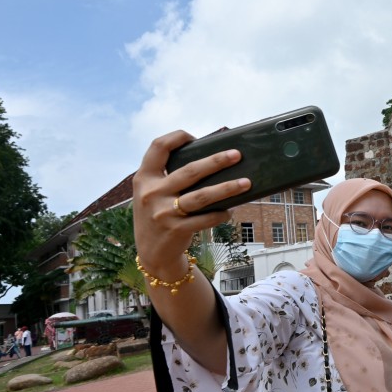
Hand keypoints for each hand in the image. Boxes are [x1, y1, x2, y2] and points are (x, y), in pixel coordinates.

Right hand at [132, 131, 249, 279]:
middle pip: (190, 171)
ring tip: (246, 182)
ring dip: (227, 188)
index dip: (177, 138)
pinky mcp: (176, 230)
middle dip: (216, 161)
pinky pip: (206, 219)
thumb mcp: (153, 193)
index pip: (158, 147)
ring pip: (202, 196)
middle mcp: (152, 193)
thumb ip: (168, 177)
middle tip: (237, 155)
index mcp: (145, 178)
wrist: (151, 253)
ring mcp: (163, 212)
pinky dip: (221, 214)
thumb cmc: (159, 215)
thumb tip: (209, 160)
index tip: (195, 138)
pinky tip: (232, 209)